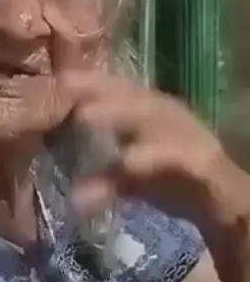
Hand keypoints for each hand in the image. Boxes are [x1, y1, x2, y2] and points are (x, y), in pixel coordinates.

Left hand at [62, 70, 241, 228]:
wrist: (225, 203)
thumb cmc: (176, 182)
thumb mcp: (133, 182)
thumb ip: (104, 183)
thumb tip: (74, 200)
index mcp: (151, 112)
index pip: (117, 89)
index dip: (88, 81)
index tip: (56, 77)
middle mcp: (168, 115)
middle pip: (130, 95)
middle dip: (98, 88)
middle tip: (64, 86)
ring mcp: (186, 134)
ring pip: (152, 116)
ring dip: (118, 114)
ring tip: (85, 116)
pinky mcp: (202, 161)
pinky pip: (175, 156)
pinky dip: (151, 157)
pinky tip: (128, 162)